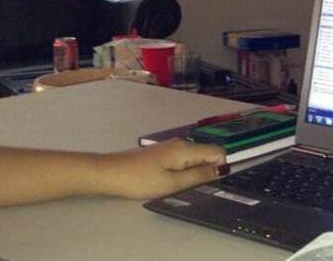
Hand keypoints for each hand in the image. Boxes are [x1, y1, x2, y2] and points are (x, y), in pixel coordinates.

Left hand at [100, 138, 226, 199]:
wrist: (109, 173)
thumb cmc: (139, 180)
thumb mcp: (172, 183)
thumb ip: (199, 176)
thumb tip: (223, 169)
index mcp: (186, 149)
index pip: (218, 152)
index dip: (220, 168)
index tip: (210, 184)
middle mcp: (181, 143)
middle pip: (207, 154)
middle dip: (207, 171)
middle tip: (191, 189)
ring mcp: (170, 147)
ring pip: (194, 157)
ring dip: (194, 172)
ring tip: (178, 188)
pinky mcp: (162, 152)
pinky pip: (183, 159)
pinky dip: (183, 170)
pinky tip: (169, 182)